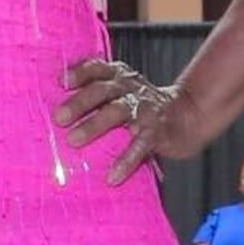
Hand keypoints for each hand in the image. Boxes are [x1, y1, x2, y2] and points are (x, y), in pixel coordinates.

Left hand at [54, 58, 198, 184]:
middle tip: (59, 118)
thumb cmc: (143, 108)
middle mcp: (130, 88)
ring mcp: (144, 108)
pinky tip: (112, 176)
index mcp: (119, 77)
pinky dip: (126, 160)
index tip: (61, 82)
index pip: (97, 68)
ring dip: (94, 125)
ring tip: (73, 140)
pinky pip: (140, 144)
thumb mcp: (122, 94)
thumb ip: (96, 98)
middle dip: (79, 102)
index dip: (80, 73)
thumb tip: (56, 118)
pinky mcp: (157, 130)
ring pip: (117, 112)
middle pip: (102, 90)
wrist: (188, 116)